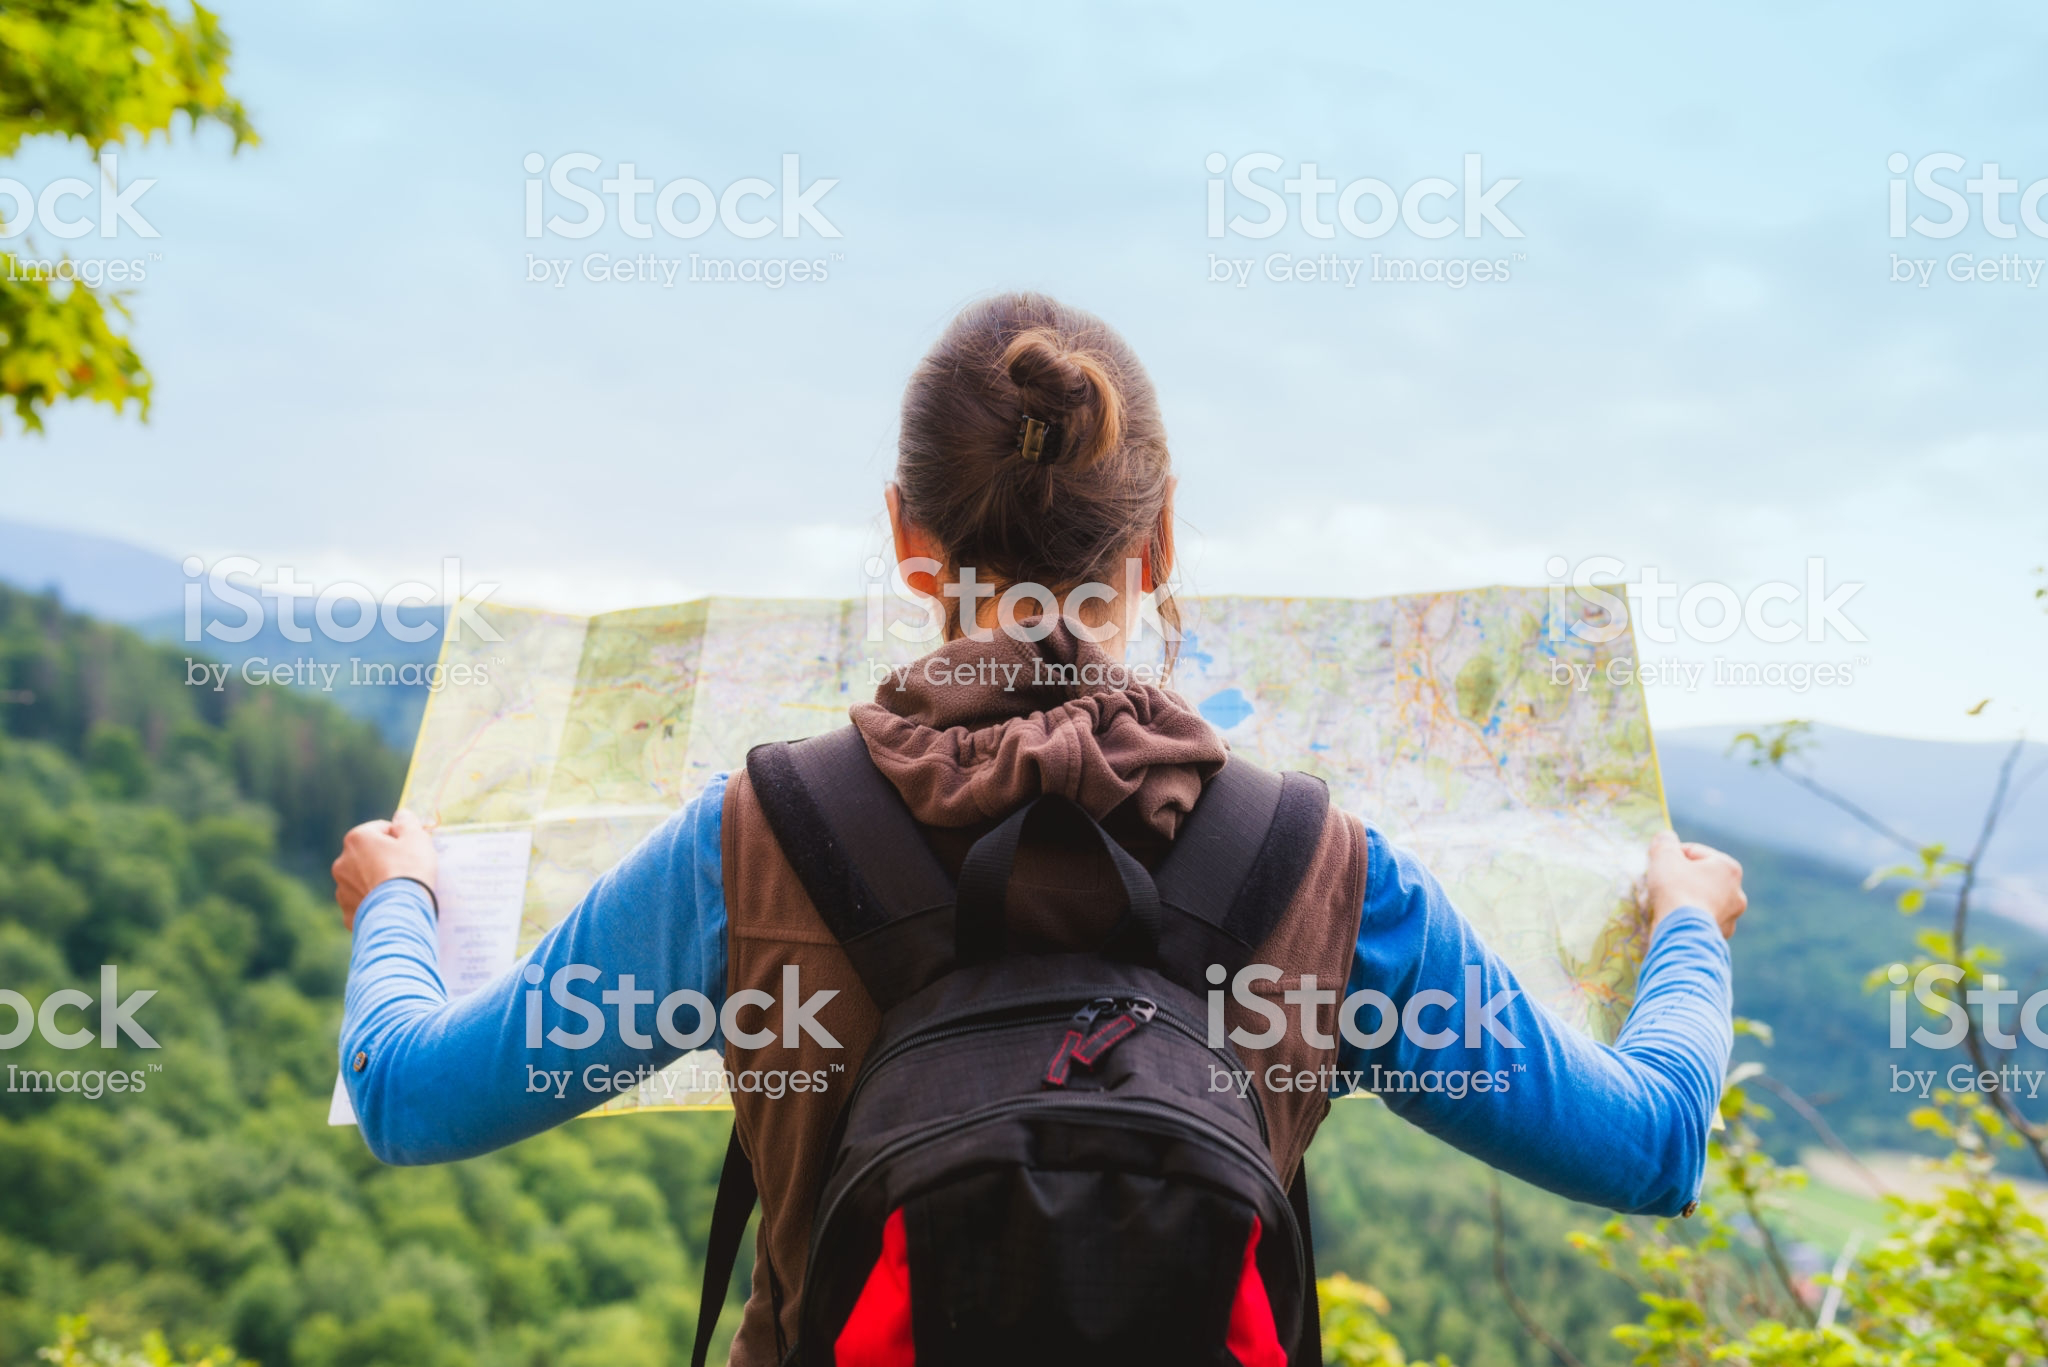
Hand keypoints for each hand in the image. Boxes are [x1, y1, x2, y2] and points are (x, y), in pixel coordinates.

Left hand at [332, 809, 437, 929]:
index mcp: (356, 839)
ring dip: (376, 882)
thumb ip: (407, 821)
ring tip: (398, 891)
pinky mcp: (348, 913)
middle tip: (406, 870)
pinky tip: (389, 906)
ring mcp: (342, 890)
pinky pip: (362, 903)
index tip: (412, 850)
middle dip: (384, 860)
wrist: (402, 913)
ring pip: (362, 880)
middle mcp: (342, 862)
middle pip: (368, 855)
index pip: (380, 829)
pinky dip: (373, 904)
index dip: (399, 837)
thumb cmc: (410, 870)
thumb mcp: (417, 837)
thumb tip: (401, 815)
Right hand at [1646, 830, 1745, 938]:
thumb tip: (1665, 836)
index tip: (1658, 865)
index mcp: (1729, 868)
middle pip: (1701, 877)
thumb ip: (1665, 841)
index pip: (1694, 853)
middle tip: (1662, 884)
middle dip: (1682, 878)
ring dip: (1688, 899)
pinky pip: (1701, 921)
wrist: (1681, 933)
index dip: (1672, 856)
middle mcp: (1737, 892)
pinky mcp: (1720, 936)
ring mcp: (1731, 917)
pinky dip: (1689, 919)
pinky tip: (1675, 919)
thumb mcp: (1664, 855)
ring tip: (1668, 903)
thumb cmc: (1675, 889)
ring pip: (1703, 900)